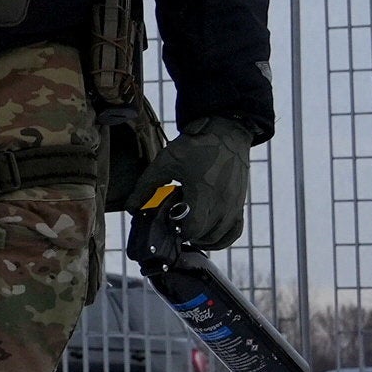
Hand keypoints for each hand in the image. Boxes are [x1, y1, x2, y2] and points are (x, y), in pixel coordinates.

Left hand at [151, 118, 253, 248]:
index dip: (178, 232)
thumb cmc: (195, 146)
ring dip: (202, 238)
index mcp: (204, 193)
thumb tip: (131, 208)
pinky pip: (234, 231)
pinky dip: (221, 238)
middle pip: (206, 236)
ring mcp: (234, 205)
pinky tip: (206, 232)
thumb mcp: (165, 163)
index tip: (167, 224)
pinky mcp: (239, 203)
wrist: (226, 133)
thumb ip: (145, 187)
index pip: (194, 229)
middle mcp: (223, 203)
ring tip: (187, 227)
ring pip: (220, 237)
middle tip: (174, 225)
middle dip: (187, 235)